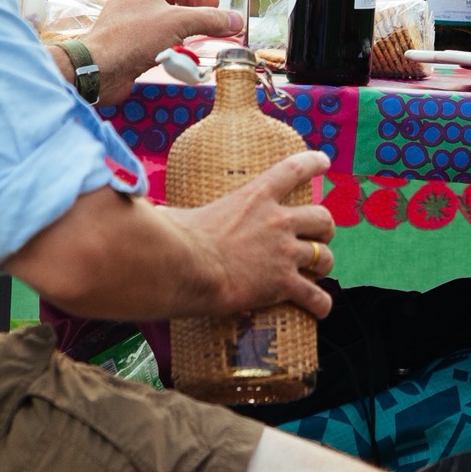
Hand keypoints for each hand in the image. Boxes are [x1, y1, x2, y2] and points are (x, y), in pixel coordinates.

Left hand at [83, 0, 244, 103]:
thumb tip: (236, 20)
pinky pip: (158, 33)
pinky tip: (191, 46)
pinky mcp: (132, 42)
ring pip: (163, 12)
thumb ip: (209, 19)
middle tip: (213, 5)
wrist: (100, 70)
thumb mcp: (178, 22)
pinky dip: (176, 36)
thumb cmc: (132, 36)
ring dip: (186, 17)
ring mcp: (131, 20)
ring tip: (208, 26)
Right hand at [167, 152, 336, 318]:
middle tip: (317, 239)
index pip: (293, 170)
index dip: (313, 163)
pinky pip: (315, 296)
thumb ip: (174, 211)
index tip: (324, 162)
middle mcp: (277, 220)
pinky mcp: (284, 283)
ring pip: (325, 256)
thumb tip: (145, 210)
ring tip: (318, 273)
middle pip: (322, 218)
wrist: (184, 267)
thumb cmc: (173, 238)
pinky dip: (320, 304)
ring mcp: (284, 251)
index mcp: (255, 196)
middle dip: (324, 230)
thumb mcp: (178, 214)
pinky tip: (320, 309)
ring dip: (324, 264)